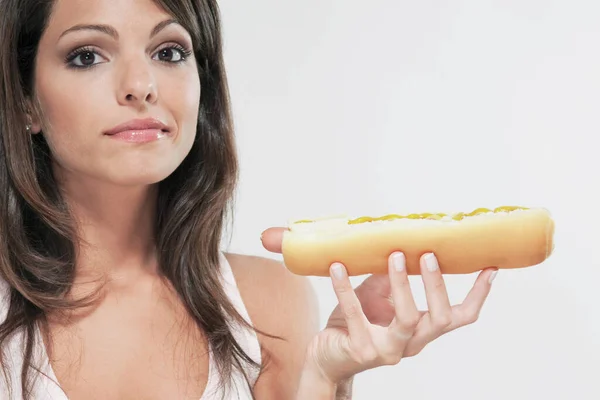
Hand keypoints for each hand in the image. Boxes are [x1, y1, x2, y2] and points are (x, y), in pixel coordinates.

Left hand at [261, 227, 497, 384]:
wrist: (327, 357)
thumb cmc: (354, 324)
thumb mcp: (377, 296)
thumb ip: (390, 277)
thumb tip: (402, 242)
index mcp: (421, 331)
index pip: (460, 317)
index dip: (477, 295)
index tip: (489, 268)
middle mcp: (411, 343)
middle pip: (440, 318)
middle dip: (436, 285)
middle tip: (428, 254)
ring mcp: (388, 351)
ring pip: (406, 318)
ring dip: (401, 283)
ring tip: (393, 255)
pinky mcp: (362, 351)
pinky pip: (355, 314)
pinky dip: (345, 287)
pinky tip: (337, 267)